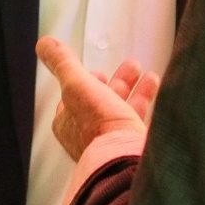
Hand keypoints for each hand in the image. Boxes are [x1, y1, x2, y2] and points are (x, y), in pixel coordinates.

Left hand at [36, 37, 156, 160]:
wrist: (127, 159)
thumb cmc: (99, 126)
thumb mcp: (77, 85)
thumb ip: (62, 63)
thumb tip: (45, 45)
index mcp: (69, 124)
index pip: (75, 99)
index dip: (87, 83)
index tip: (99, 73)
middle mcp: (89, 136)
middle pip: (104, 103)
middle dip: (118, 83)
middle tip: (132, 68)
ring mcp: (113, 143)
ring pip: (124, 112)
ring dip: (137, 91)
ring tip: (148, 77)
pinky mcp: (134, 148)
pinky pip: (142, 124)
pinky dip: (150, 105)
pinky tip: (159, 95)